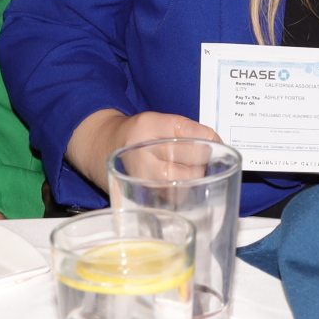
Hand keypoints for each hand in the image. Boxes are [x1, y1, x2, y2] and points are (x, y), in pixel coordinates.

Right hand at [67, 110, 219, 185]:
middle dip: (204, 156)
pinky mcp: (144, 197)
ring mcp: (143, 177)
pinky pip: (178, 196)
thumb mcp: (157, 121)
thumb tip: (217, 143)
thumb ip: (188, 129)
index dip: (207, 136)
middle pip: (193, 154)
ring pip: (189, 179)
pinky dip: (186, 190)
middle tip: (202, 155)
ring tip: (189, 169)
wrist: (102, 148)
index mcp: (147, 126)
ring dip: (197, 174)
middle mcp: (143, 152)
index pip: (187, 130)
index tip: (213, 139)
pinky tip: (181, 182)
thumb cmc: (137, 136)